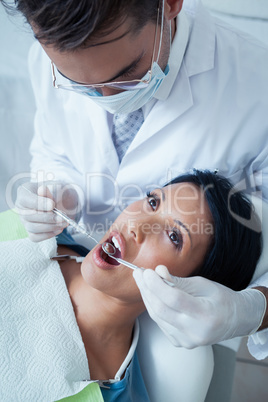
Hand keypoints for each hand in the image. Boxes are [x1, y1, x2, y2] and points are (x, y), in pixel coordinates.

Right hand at [15, 181, 79, 241]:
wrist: (60, 198)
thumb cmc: (55, 191)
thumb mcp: (53, 186)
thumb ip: (49, 189)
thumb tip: (42, 190)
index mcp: (24, 193)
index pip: (26, 200)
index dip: (39, 204)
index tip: (52, 205)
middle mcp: (21, 208)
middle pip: (30, 217)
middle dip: (48, 218)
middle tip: (62, 217)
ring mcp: (24, 221)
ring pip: (33, 228)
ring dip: (50, 227)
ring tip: (64, 223)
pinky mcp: (30, 231)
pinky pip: (35, 237)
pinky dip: (48, 235)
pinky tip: (59, 229)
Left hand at [133, 265, 266, 347]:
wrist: (234, 320)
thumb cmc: (220, 298)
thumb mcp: (203, 284)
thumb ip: (178, 280)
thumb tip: (158, 272)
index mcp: (206, 314)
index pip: (174, 299)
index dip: (157, 285)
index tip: (146, 271)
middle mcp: (196, 332)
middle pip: (161, 309)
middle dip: (146, 289)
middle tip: (138, 273)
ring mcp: (187, 341)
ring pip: (157, 316)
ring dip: (147, 296)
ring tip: (142, 280)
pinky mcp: (181, 343)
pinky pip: (161, 323)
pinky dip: (154, 307)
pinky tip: (152, 294)